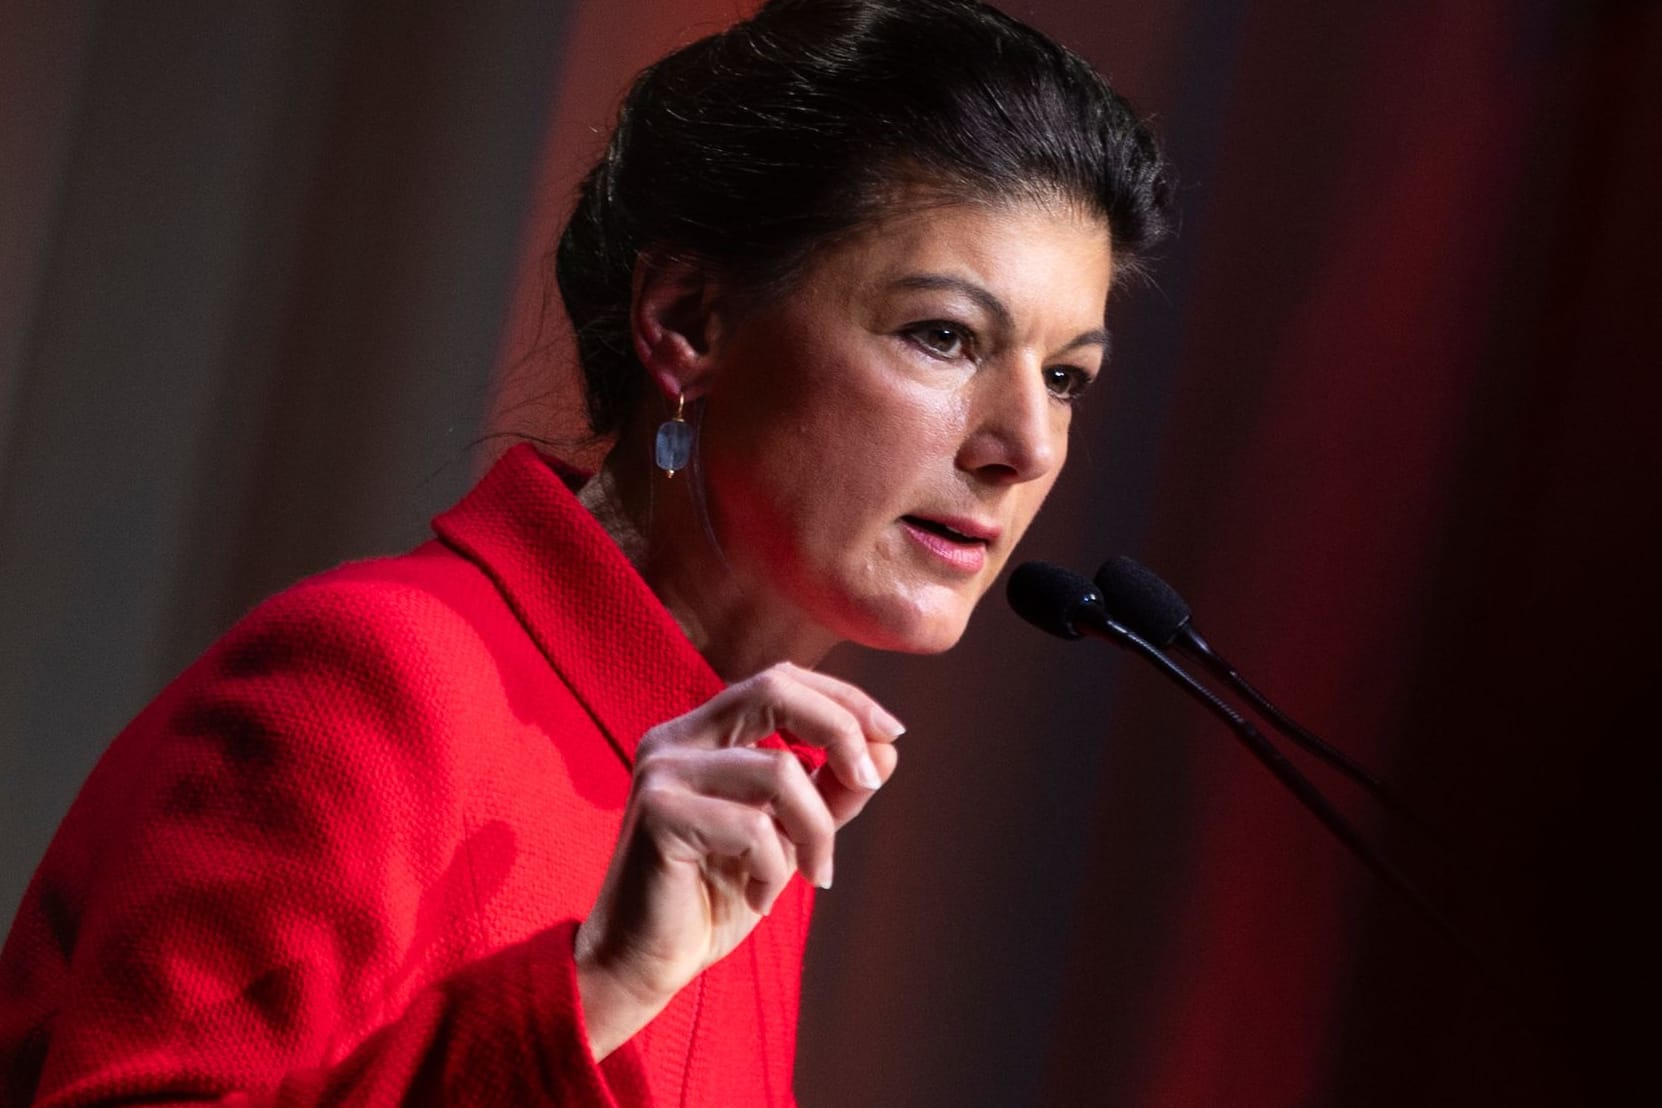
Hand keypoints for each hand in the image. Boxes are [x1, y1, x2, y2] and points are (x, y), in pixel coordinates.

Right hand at [573, 661, 902, 1058]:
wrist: (643, 963)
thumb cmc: (713, 897)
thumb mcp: (789, 838)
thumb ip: (830, 792)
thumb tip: (888, 750)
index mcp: (701, 733)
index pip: (779, 680)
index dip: (842, 698)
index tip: (891, 734)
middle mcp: (675, 740)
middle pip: (773, 690)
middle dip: (839, 728)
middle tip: (871, 781)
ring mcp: (662, 773)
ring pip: (779, 770)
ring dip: (817, 830)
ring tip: (814, 873)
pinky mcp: (659, 815)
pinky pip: (754, 828)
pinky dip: (776, 869)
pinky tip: (759, 896)